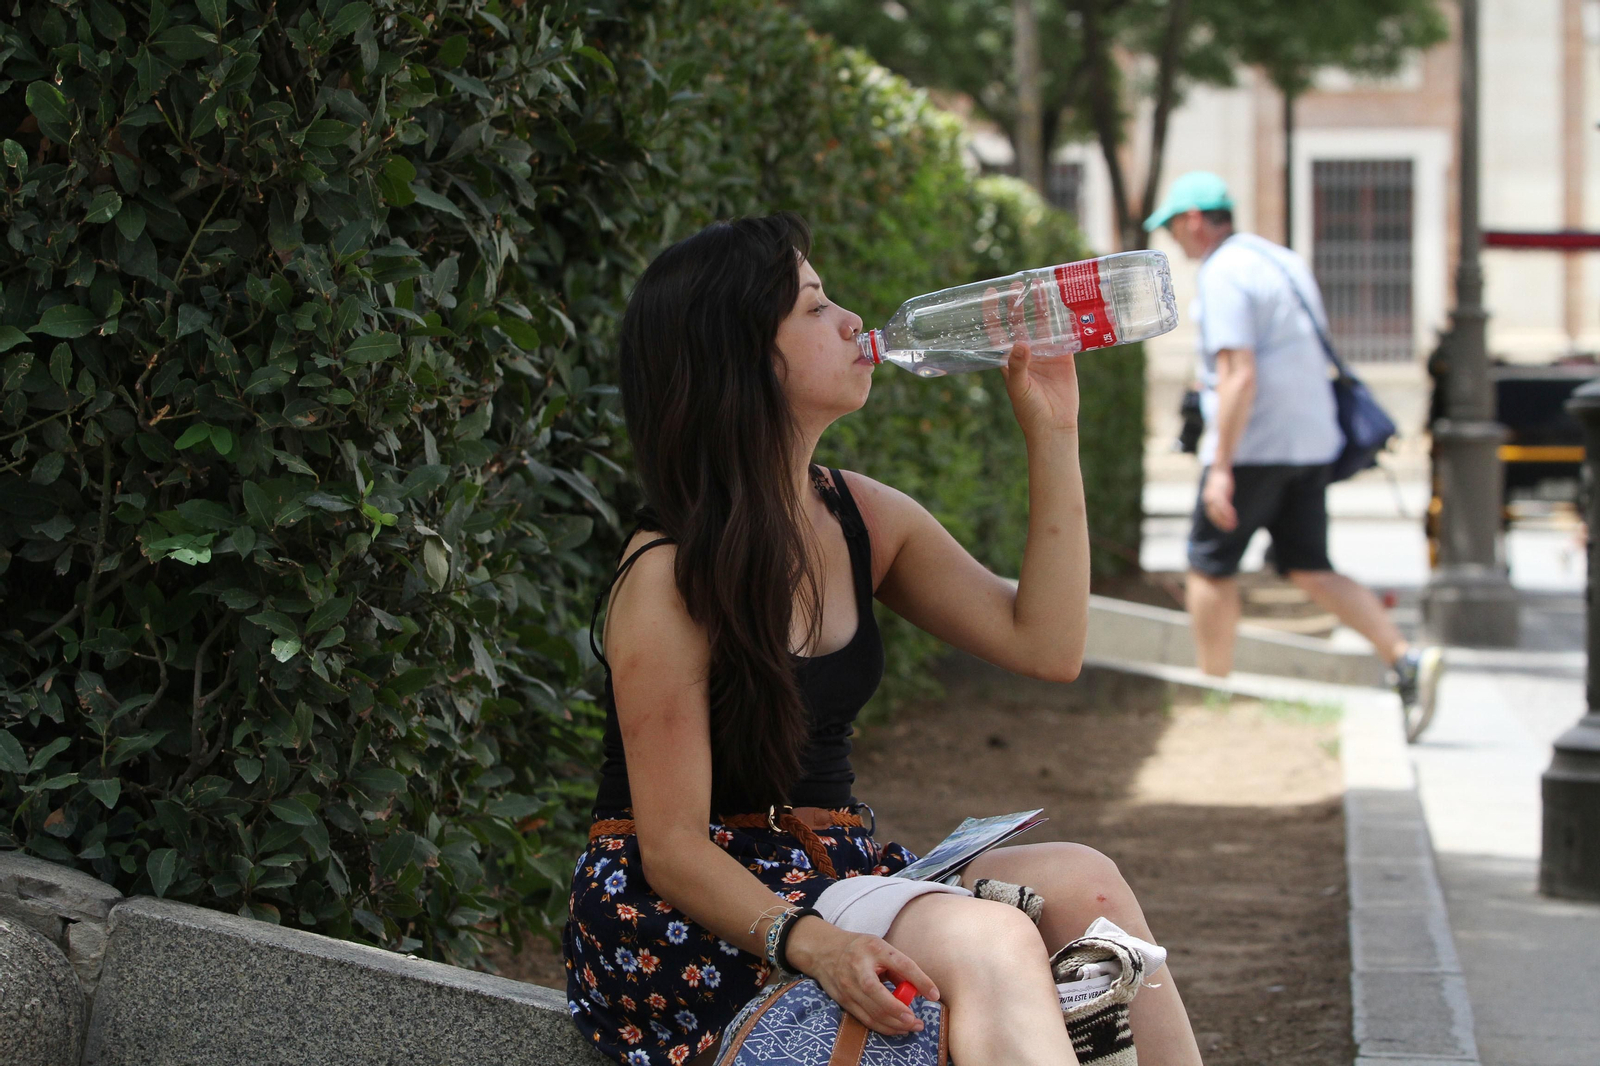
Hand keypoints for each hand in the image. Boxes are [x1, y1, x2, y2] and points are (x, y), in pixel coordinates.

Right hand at [783, 916, 937, 1035]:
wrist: (823, 951)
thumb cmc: (859, 948)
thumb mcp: (880, 947)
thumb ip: (897, 967)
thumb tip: (917, 990)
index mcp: (874, 949)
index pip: (902, 965)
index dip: (920, 980)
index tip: (934, 995)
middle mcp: (859, 968)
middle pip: (881, 995)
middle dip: (902, 1013)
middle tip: (919, 1022)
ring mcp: (848, 986)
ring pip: (872, 1011)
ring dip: (894, 1024)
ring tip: (912, 1026)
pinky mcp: (844, 1000)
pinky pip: (865, 1018)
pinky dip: (882, 1026)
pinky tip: (895, 1027)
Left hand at [982, 282, 1079, 437]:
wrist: (1053, 426)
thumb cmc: (1029, 410)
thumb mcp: (1019, 388)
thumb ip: (1018, 366)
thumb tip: (1020, 343)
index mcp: (1009, 359)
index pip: (998, 330)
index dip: (993, 311)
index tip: (992, 293)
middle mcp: (1026, 352)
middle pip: (1020, 322)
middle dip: (1019, 303)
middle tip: (1019, 284)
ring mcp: (1046, 353)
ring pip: (1043, 324)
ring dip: (1042, 307)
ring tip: (1041, 286)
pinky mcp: (1064, 358)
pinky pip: (1065, 335)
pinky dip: (1065, 321)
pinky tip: (1067, 305)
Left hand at [1202, 466, 1236, 530]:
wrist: (1219, 470)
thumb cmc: (1219, 484)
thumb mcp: (1218, 493)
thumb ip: (1220, 502)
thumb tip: (1225, 512)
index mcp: (1208, 500)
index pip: (1212, 514)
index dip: (1218, 522)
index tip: (1226, 528)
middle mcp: (1209, 498)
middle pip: (1214, 514)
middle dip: (1221, 522)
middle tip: (1230, 529)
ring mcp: (1214, 495)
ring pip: (1218, 510)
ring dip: (1225, 518)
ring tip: (1234, 525)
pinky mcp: (1221, 491)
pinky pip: (1223, 503)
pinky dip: (1227, 511)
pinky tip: (1233, 516)